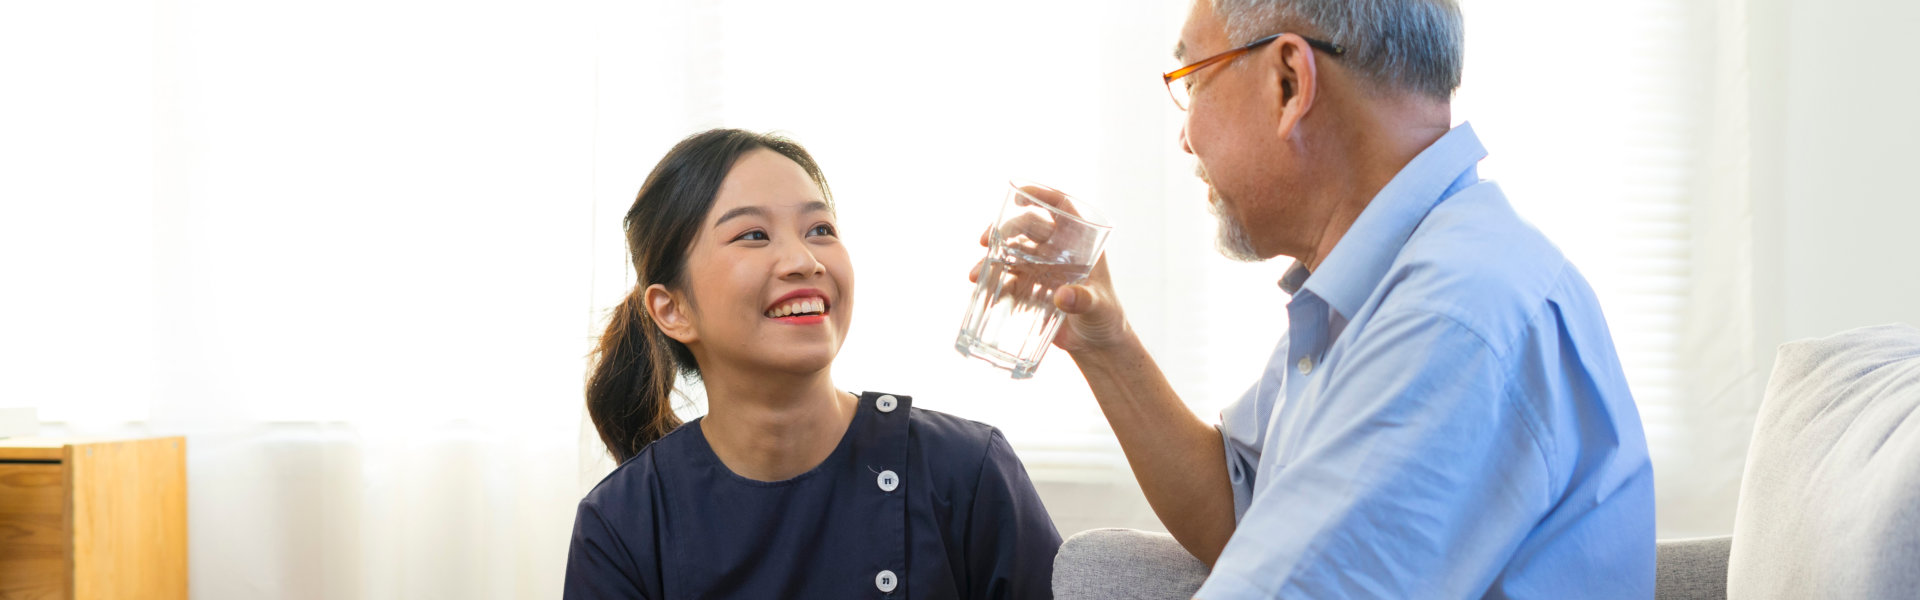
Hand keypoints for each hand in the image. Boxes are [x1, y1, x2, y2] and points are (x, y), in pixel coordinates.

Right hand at [967, 185, 1130, 355]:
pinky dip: (993, 277)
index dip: (1041, 196)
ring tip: (976, 271)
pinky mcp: (1031, 287)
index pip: (1061, 208)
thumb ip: (1084, 300)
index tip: (1018, 196)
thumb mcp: (1098, 307)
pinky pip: (1008, 275)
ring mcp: (1043, 268)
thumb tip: (1063, 296)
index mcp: (1080, 244)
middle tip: (988, 241)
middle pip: (1029, 226)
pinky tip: (979, 283)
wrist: (1096, 346)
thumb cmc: (1106, 319)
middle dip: (1006, 229)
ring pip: (1014, 249)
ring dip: (994, 254)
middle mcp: (1059, 250)